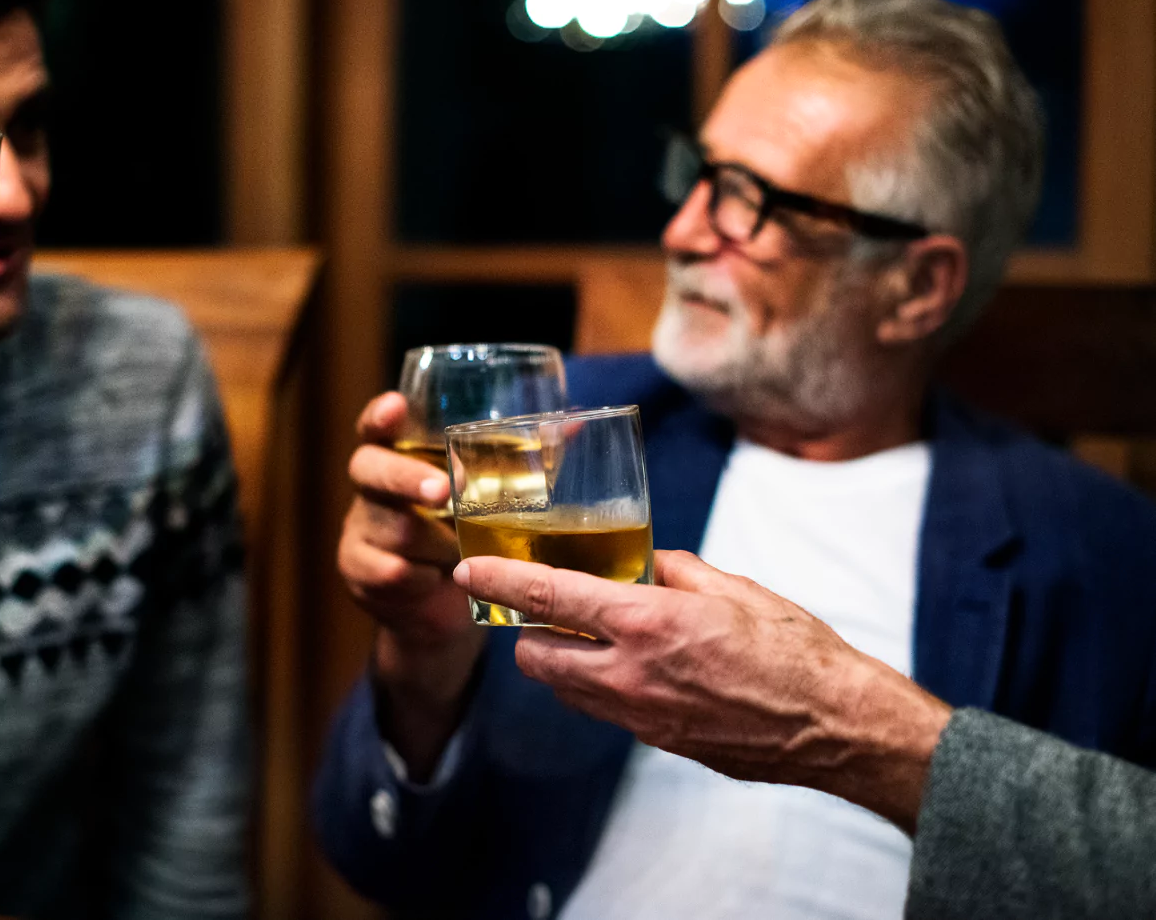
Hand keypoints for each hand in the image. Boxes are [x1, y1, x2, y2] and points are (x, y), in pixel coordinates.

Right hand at [337, 392, 485, 777]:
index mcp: (399, 457)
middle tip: (444, 492)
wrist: (441, 610)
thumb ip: (519, 463)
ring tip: (460, 550)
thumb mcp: (487, 499)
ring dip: (437, 542)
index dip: (381, 415)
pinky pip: (394, 572)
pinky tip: (437, 581)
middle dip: (408, 479)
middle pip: (370, 470)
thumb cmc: (468, 537)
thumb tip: (572, 427)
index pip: (377, 427)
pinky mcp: (360, 571)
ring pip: (396, 529)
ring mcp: (360, 529)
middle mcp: (372, 487)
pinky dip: (425, 578)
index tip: (396, 407)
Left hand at [452, 551, 951, 832]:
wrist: (834, 726)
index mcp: (647, 622)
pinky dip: (597, 685)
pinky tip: (629, 665)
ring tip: (584, 635)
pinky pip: (602, 710)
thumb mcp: (734, 588)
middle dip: (523, 631)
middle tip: (537, 608)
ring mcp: (639, 715)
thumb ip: (674, 570)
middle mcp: (630, 673)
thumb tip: (644, 561)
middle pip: (535, 656)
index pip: (547, 596)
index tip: (467, 569)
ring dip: (558, 660)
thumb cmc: (794, 650)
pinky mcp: (656, 740)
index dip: (498, 581)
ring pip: (563, 689)